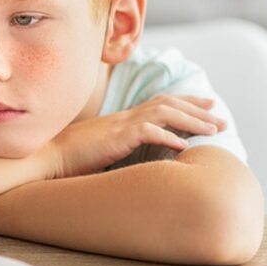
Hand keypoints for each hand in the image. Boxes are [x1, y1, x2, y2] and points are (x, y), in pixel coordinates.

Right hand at [42, 95, 226, 178]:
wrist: (46, 158)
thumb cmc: (68, 160)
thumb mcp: (100, 152)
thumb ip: (119, 150)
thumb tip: (137, 161)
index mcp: (121, 120)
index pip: (158, 104)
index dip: (184, 103)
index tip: (205, 106)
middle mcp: (124, 117)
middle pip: (168, 104)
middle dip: (197, 109)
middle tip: (220, 116)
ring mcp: (120, 125)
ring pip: (164, 113)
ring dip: (192, 121)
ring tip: (214, 130)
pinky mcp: (115, 137)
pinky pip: (148, 132)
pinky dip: (168, 136)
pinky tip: (185, 145)